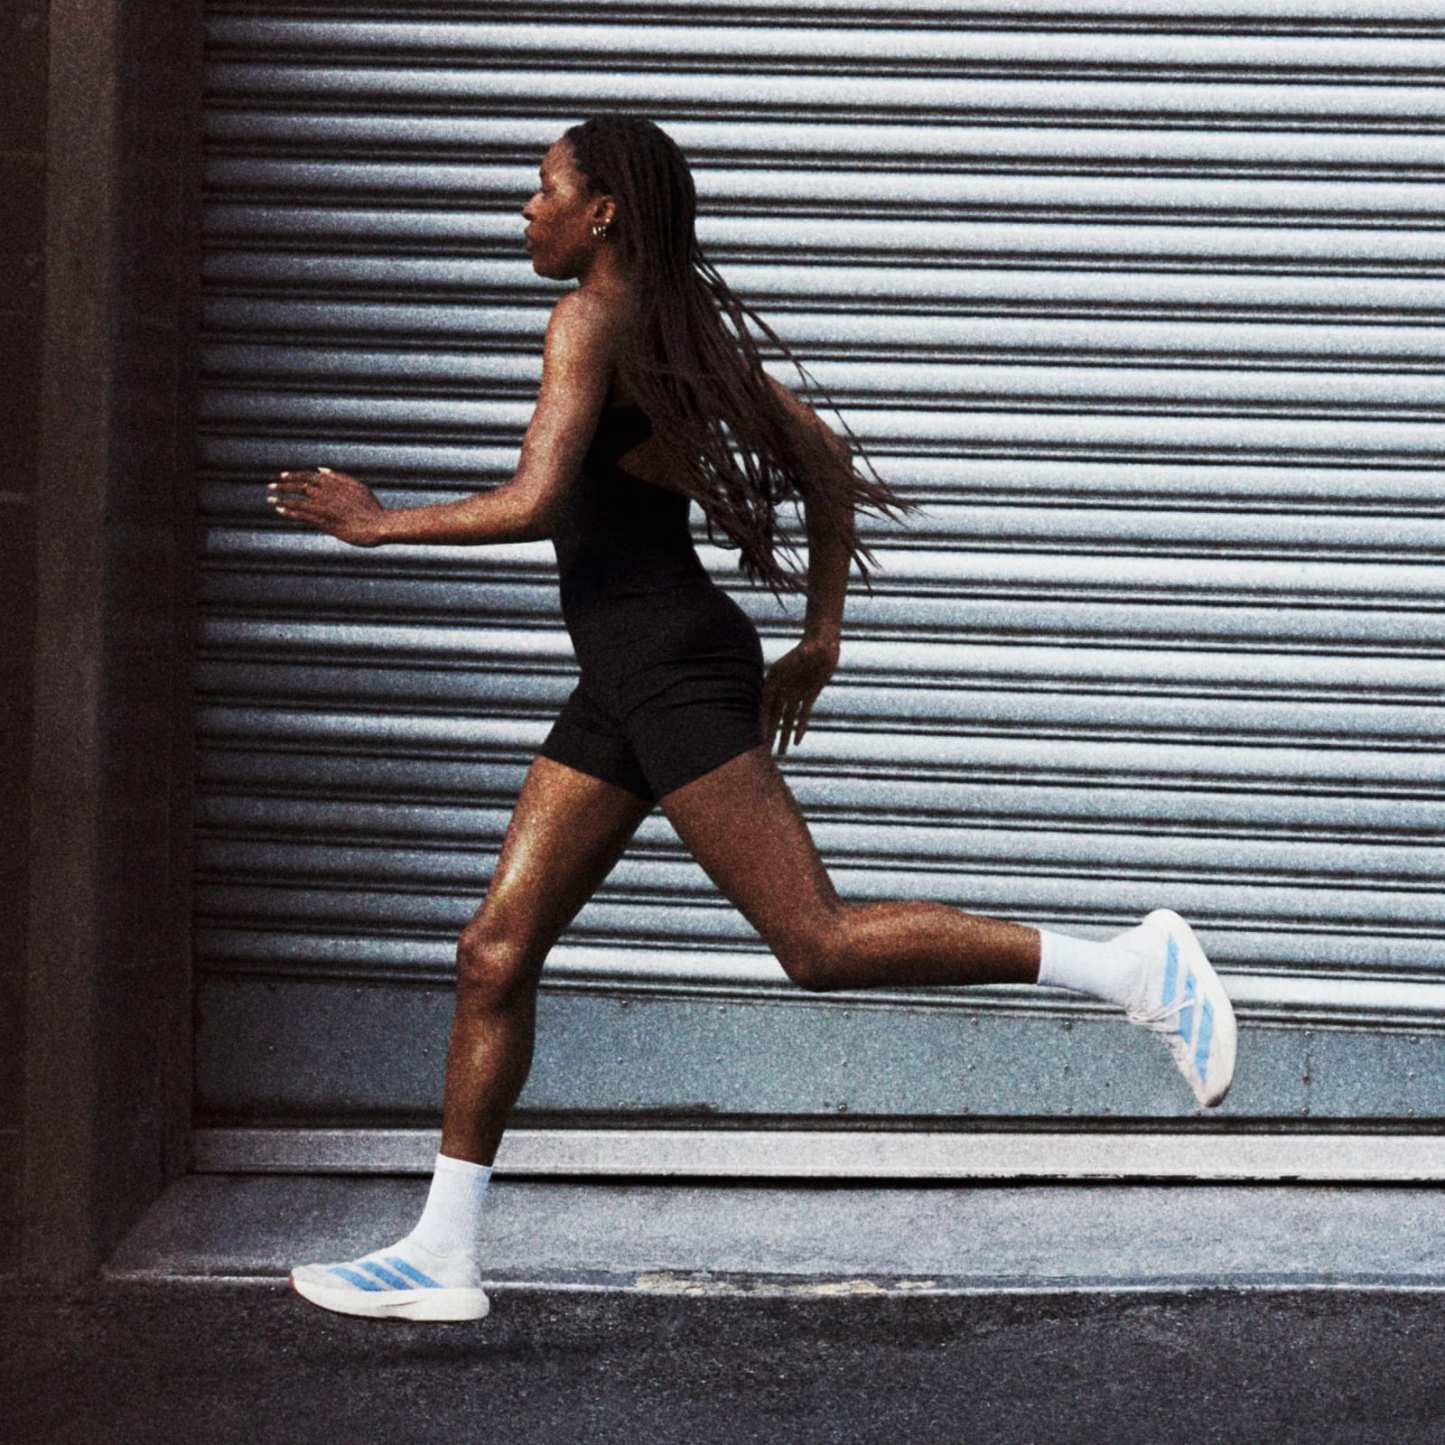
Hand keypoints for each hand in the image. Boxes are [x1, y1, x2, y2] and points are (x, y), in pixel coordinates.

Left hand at [268, 467, 385, 546]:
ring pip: (298, 500)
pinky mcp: (325, 520)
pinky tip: (280, 509)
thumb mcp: (357, 486)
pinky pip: (302, 515)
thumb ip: (339, 477)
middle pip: (300, 486)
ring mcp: (325, 507)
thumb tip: (321, 469)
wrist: (379, 524)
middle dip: (284, 485)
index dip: (294, 475)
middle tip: (271, 486)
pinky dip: (289, 511)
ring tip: (270, 498)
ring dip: (282, 498)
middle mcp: (328, 492)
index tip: (283, 476)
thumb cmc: (371, 508)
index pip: (309, 476)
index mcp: (335, 483)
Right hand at [760, 636, 838, 755]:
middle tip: (766, 753)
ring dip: (783, 735)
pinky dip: (800, 727)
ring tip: (780, 753)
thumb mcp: (809, 649)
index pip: (766, 704)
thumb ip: (806, 654)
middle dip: (770, 734)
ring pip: (787, 719)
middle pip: (774, 715)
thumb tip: (807, 653)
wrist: (823, 641)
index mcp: (776, 679)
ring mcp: (795, 692)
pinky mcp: (809, 695)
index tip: (758, 737)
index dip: (762, 721)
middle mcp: (783, 688)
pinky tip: (796, 742)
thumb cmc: (814, 643)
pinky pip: (803, 715)